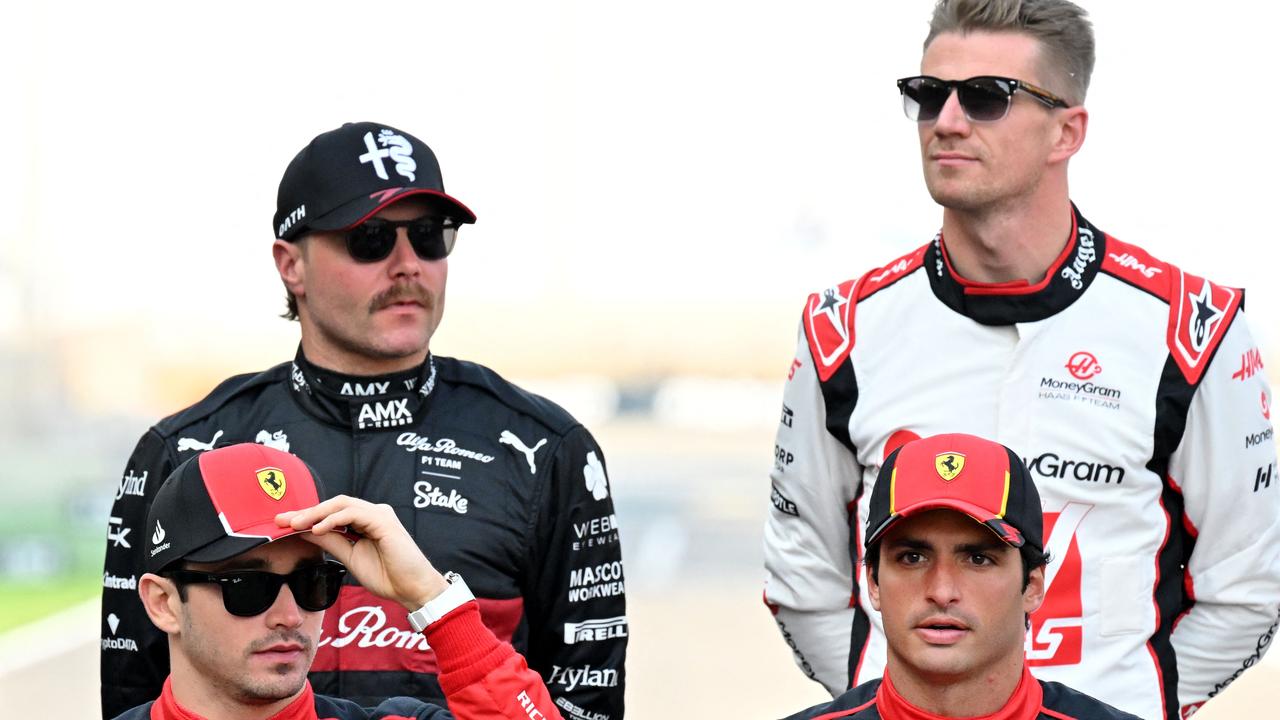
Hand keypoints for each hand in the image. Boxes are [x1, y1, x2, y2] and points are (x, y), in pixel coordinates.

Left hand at [276, 495, 448, 609]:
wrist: (412, 588)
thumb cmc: (387, 575)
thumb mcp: (350, 557)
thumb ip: (331, 541)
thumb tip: (305, 531)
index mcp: (365, 521)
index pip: (332, 513)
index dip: (307, 516)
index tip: (282, 523)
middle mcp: (373, 513)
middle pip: (334, 504)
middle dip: (306, 511)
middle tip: (281, 520)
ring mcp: (379, 514)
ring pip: (342, 504)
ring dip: (316, 513)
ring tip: (295, 524)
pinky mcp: (384, 520)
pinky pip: (354, 513)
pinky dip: (333, 518)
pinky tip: (318, 528)